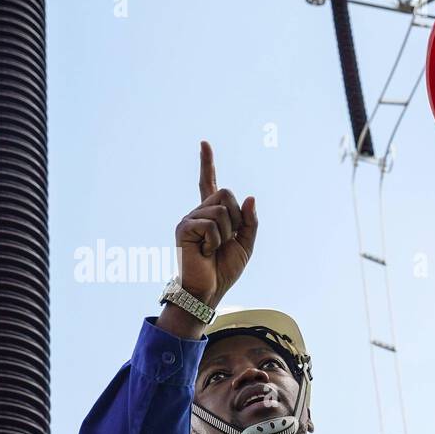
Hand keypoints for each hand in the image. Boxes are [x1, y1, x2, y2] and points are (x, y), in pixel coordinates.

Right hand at [174, 141, 257, 308]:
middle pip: (227, 193)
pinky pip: (211, 224)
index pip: (209, 184)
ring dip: (226, 233)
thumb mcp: (246, 244)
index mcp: (212, 214)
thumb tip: (250, 197)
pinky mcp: (184, 227)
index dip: (207, 164)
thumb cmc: (224, 269)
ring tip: (214, 249)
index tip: (204, 143)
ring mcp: (190, 218)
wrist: (209, 289)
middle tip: (226, 239)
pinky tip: (205, 252)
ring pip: (222, 210)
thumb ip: (250, 221)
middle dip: (237, 218)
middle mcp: (198, 212)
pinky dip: (215, 241)